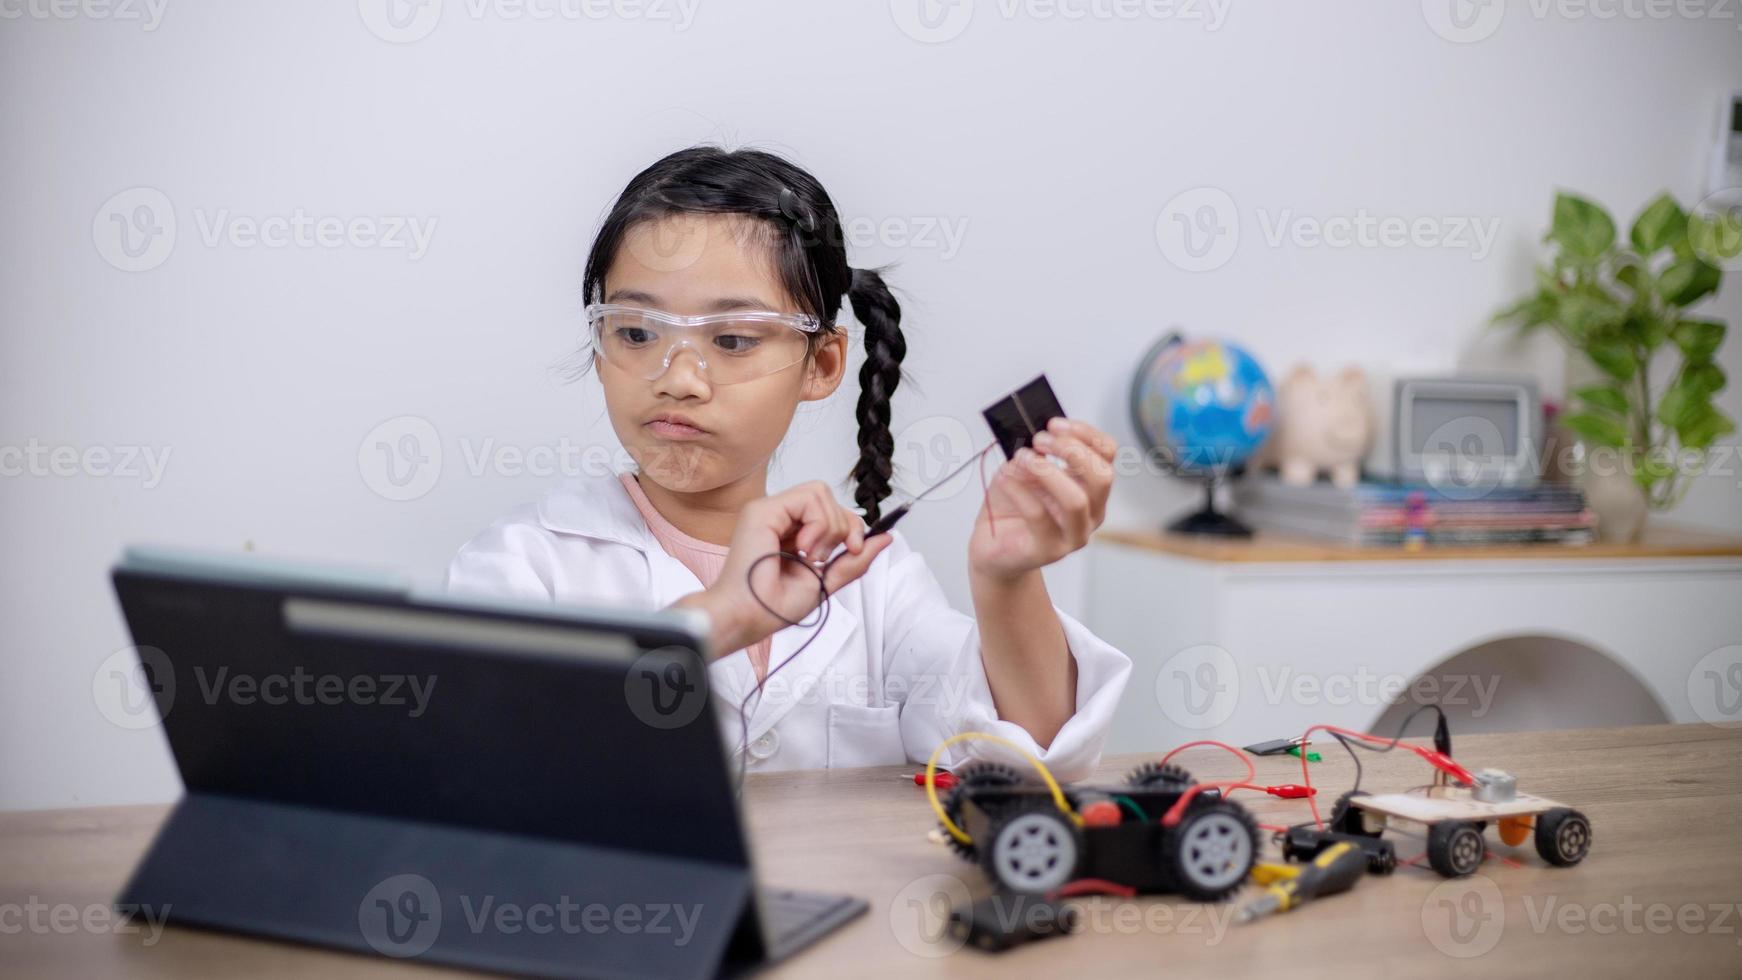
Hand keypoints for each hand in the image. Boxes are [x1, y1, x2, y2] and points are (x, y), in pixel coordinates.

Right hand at [677, 481, 892, 655]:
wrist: (750, 617)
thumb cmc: (774, 606)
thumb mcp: (827, 580)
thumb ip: (854, 559)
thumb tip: (885, 538)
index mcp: (791, 532)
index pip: (832, 510)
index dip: (851, 525)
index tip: (855, 550)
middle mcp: (779, 518)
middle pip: (828, 498)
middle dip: (841, 527)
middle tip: (822, 558)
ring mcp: (769, 511)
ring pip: (820, 492)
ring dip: (827, 527)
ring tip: (809, 555)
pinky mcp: (762, 510)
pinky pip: (808, 497)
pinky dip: (817, 523)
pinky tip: (803, 548)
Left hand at [969, 418, 1115, 582]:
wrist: (993, 545)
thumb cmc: (1013, 504)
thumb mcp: (1025, 468)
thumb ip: (1036, 452)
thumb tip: (1037, 435)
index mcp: (1091, 486)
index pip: (1107, 453)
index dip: (1085, 433)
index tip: (1054, 423)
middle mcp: (1091, 512)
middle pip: (1102, 476)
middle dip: (1071, 450)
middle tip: (1039, 439)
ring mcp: (1073, 535)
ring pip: (1076, 501)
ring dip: (1047, 471)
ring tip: (1022, 458)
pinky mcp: (1048, 551)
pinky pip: (1038, 516)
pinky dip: (1019, 490)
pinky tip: (1005, 478)